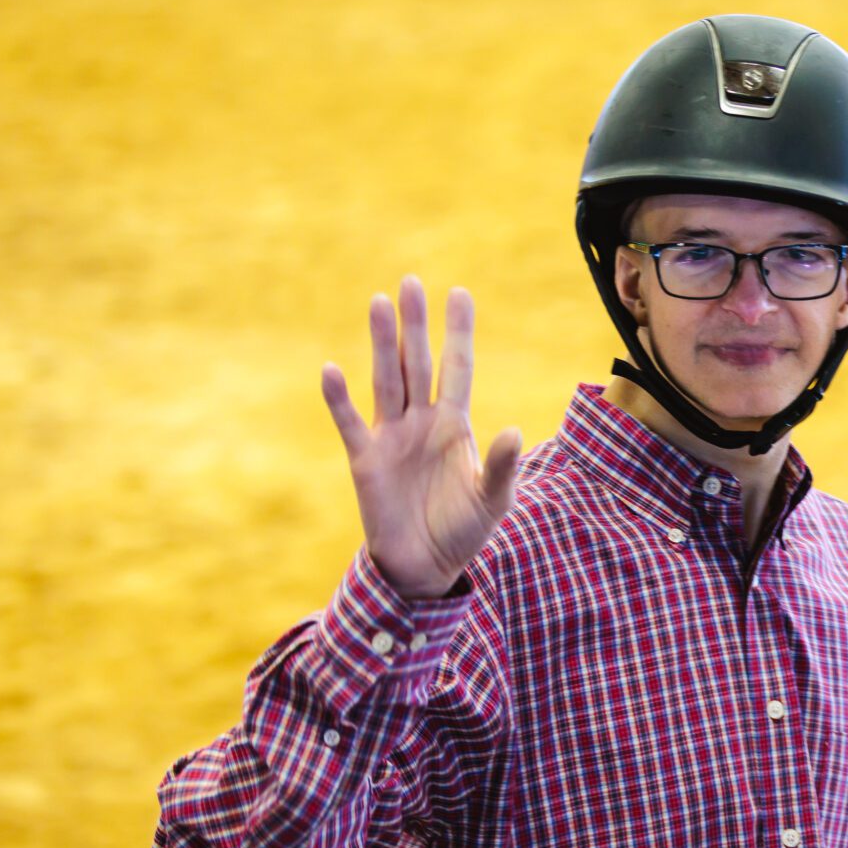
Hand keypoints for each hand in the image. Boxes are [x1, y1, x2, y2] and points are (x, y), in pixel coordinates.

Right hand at [320, 275, 520, 598]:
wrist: (426, 566)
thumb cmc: (464, 530)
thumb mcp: (493, 499)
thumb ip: (502, 465)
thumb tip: (515, 430)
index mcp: (455, 424)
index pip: (457, 367)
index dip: (458, 333)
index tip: (459, 292)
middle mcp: (421, 422)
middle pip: (417, 362)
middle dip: (415, 325)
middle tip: (411, 282)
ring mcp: (392, 437)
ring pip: (387, 379)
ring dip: (383, 344)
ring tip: (380, 304)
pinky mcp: (366, 459)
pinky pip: (351, 422)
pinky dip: (340, 398)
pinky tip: (332, 369)